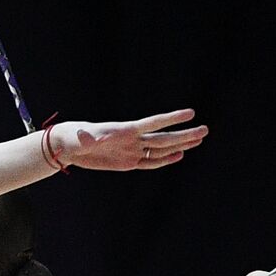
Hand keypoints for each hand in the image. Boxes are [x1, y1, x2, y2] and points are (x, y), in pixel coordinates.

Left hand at [53, 109, 207, 171]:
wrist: (70, 146)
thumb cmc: (75, 137)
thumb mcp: (82, 137)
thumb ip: (90, 138)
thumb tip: (92, 139)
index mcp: (126, 130)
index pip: (154, 123)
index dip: (172, 118)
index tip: (190, 113)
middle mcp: (133, 140)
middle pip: (164, 138)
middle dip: (185, 135)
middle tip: (205, 130)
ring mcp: (132, 151)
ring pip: (161, 149)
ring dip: (180, 145)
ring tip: (199, 140)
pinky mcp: (128, 162)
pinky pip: (150, 162)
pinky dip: (165, 160)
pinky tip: (179, 156)